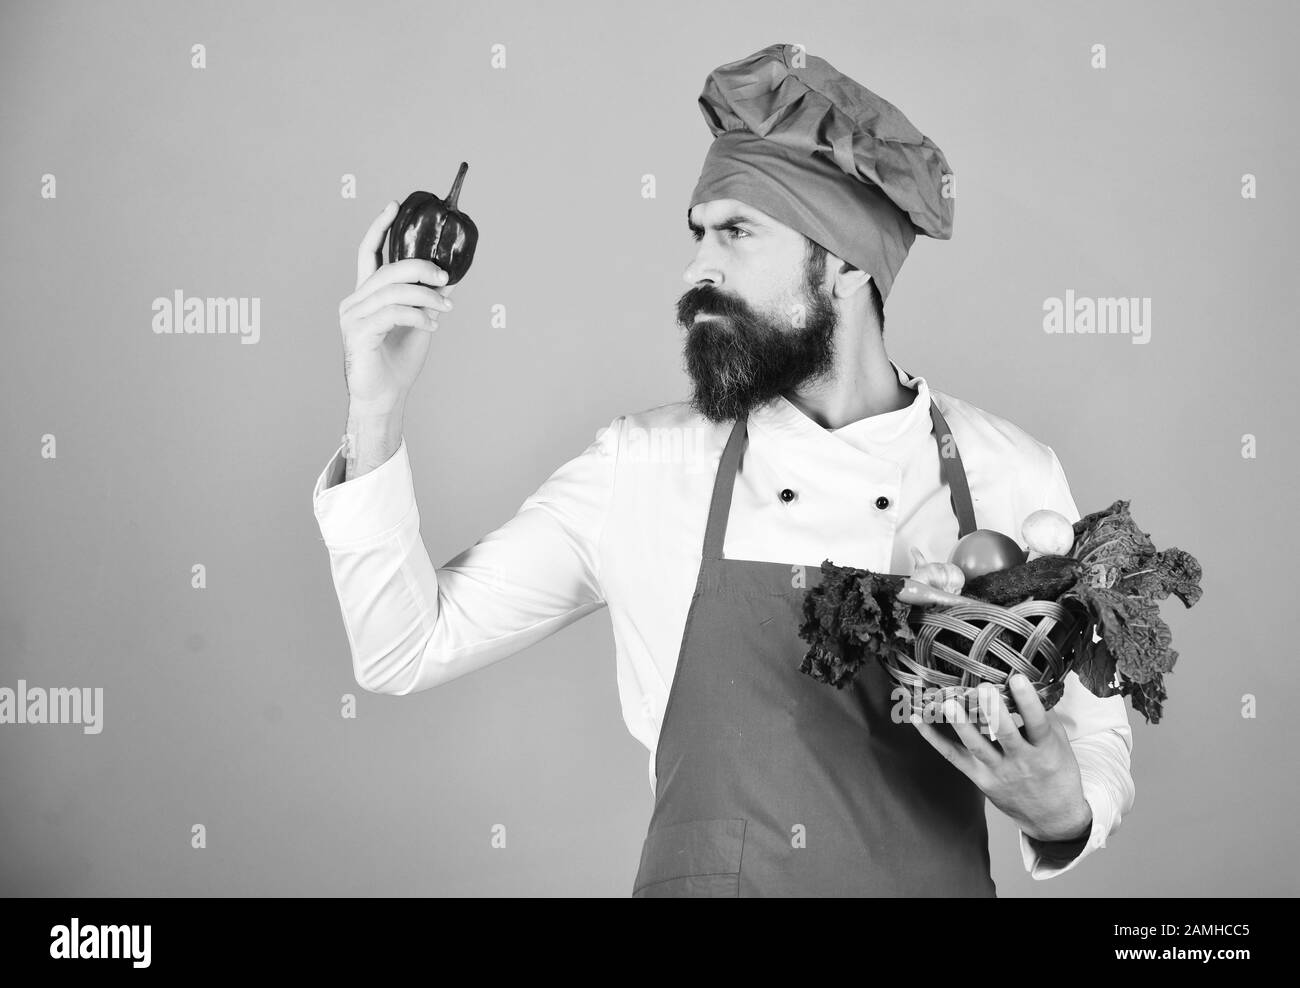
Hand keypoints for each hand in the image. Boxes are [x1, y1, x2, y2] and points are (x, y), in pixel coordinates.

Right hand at [337, 201, 456, 412]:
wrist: (385, 397)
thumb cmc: (398, 363)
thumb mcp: (420, 323)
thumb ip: (428, 299)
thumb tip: (449, 278)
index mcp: (366, 295)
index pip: (368, 253)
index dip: (379, 227)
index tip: (393, 205)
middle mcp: (355, 301)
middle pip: (387, 270)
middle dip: (420, 268)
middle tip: (446, 278)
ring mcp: (353, 316)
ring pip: (392, 291)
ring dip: (425, 297)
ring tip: (445, 310)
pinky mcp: (357, 332)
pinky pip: (392, 313)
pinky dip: (417, 316)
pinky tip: (432, 326)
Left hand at [910, 674, 1092, 843]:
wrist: (1052, 818)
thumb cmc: (1057, 775)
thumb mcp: (1060, 746)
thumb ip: (1046, 717)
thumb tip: (1030, 683)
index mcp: (1045, 750)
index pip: (1037, 724)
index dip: (1028, 702)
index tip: (1017, 679)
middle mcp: (1021, 761)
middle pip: (1006, 735)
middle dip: (994, 711)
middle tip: (982, 688)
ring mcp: (998, 771)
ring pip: (977, 747)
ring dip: (960, 724)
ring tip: (947, 702)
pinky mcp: (979, 778)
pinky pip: (953, 757)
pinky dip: (934, 739)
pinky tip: (918, 720)